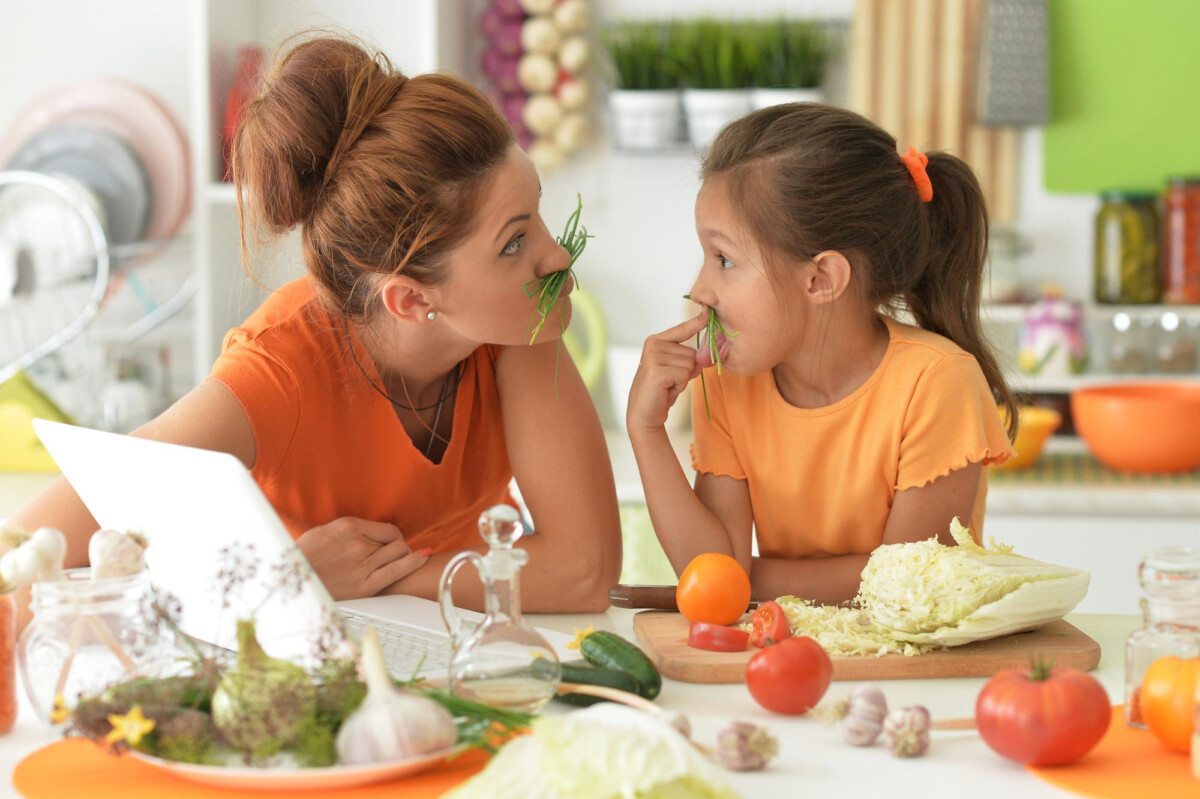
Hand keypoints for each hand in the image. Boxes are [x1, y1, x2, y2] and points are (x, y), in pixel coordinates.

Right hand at [294, 517, 430, 599]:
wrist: (289, 583)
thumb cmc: (302, 559)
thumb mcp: (325, 533)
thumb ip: (349, 532)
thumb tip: (367, 534)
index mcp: (349, 526)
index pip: (388, 529)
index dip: (393, 538)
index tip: (391, 545)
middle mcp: (360, 543)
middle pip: (397, 541)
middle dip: (398, 548)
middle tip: (393, 557)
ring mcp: (364, 564)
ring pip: (400, 553)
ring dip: (403, 557)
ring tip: (398, 563)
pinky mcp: (366, 585)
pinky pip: (399, 569)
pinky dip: (414, 562)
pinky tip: (423, 557)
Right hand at [626, 311, 707, 434]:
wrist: (644, 413)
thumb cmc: (661, 390)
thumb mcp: (676, 370)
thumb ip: (689, 359)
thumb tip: (705, 356)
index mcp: (656, 341)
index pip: (682, 329)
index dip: (697, 321)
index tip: (708, 309)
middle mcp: (653, 345)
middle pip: (692, 353)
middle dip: (687, 370)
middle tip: (670, 381)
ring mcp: (653, 357)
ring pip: (690, 364)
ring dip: (683, 380)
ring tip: (667, 385)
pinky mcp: (656, 371)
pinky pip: (684, 375)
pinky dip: (680, 386)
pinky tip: (666, 390)